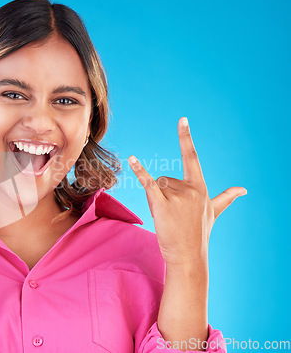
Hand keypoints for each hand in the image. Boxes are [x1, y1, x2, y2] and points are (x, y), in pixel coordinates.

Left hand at [128, 117, 245, 265]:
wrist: (189, 256)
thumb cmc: (199, 233)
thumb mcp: (213, 212)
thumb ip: (225, 198)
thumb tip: (243, 190)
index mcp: (200, 187)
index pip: (191, 157)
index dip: (185, 138)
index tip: (182, 120)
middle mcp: (191, 189)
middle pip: (164, 179)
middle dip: (163, 194)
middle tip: (171, 214)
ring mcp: (178, 196)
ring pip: (155, 185)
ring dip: (155, 199)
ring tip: (166, 217)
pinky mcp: (163, 204)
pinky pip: (148, 184)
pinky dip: (139, 171)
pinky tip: (132, 159)